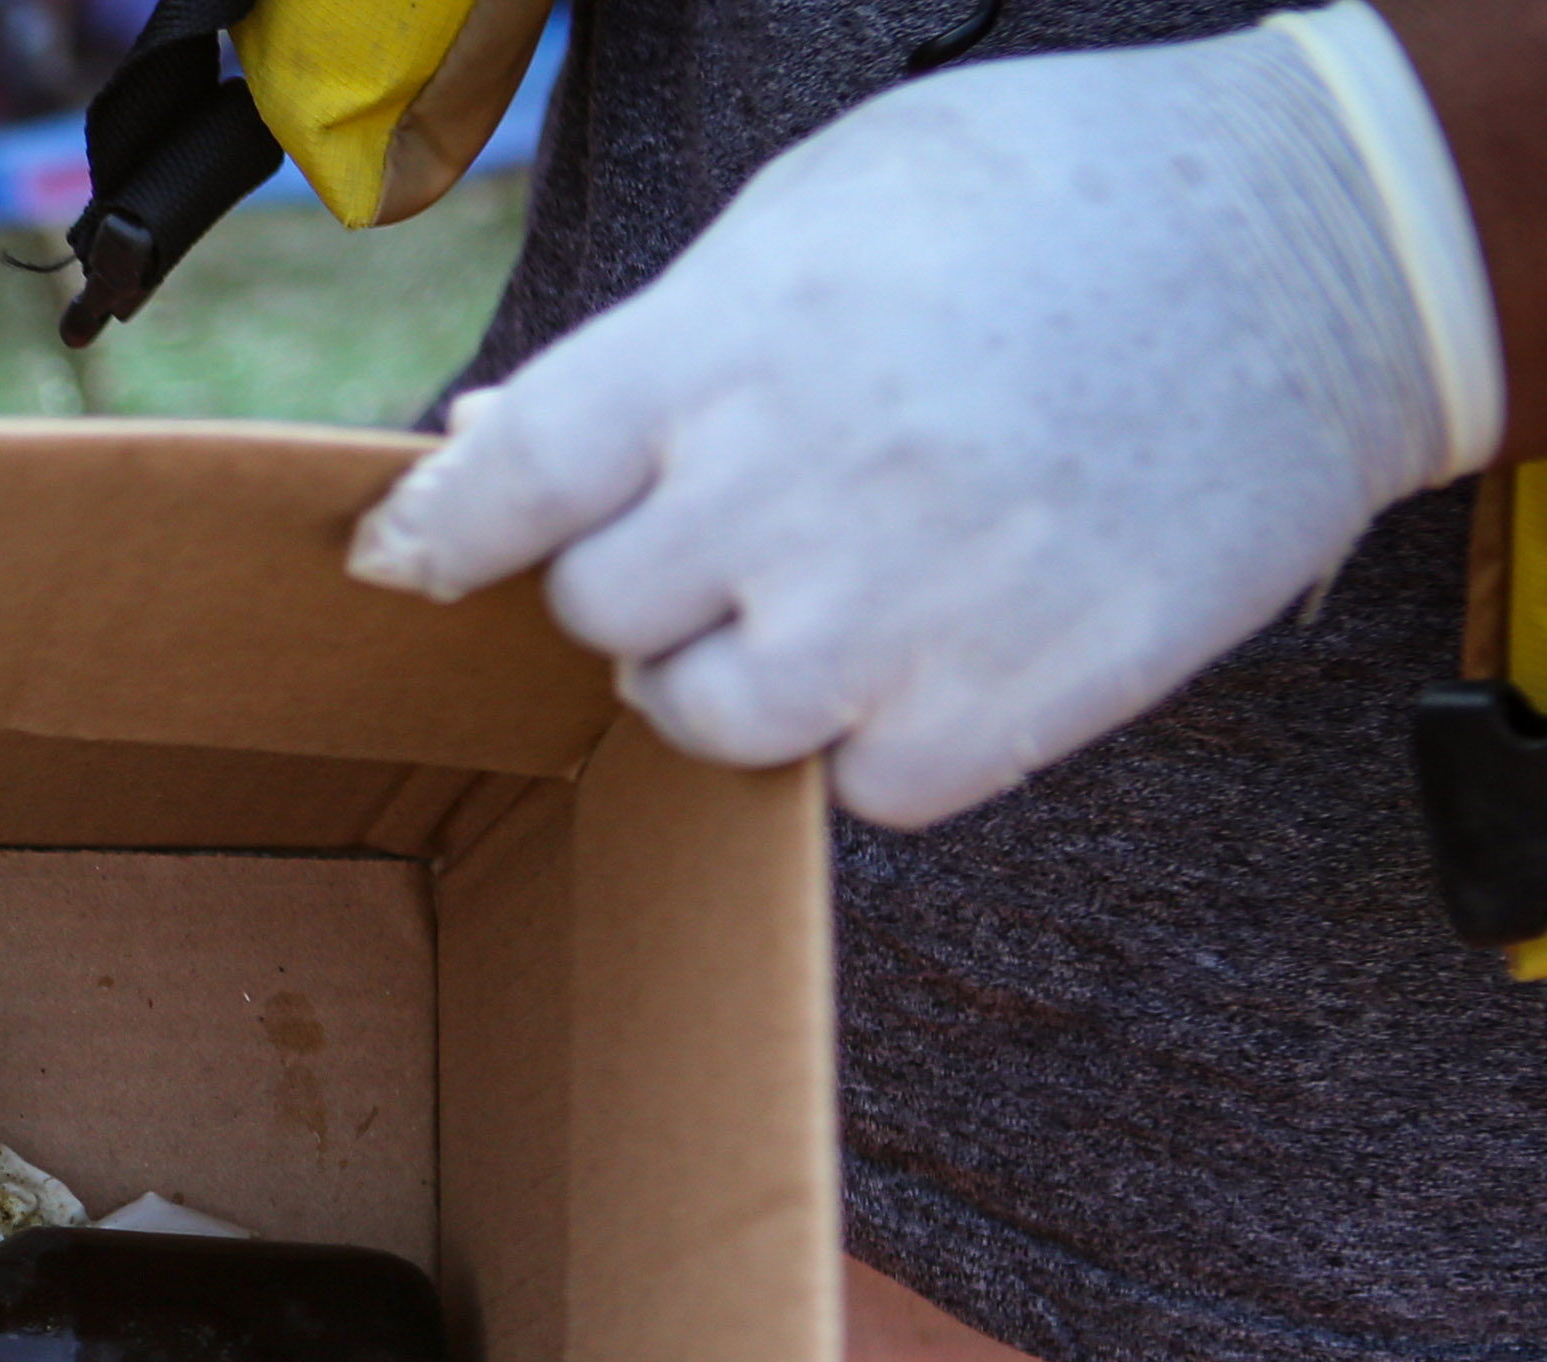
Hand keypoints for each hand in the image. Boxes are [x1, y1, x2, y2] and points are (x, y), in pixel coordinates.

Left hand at [345, 1, 1505, 827]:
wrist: (1319, 250)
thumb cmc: (1052, 200)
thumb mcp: (819, 210)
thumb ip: (654, 342)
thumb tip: (492, 439)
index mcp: (733, 347)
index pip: (509, 483)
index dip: (442, 531)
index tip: (416, 555)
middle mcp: (798, 489)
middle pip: (599, 611)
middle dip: (631, 577)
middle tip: (723, 523)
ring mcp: (903, 611)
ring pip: (704, 720)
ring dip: (727, 672)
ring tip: (813, 589)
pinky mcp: (1010, 705)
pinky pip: (855, 786)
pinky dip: (868, 738)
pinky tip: (927, 639)